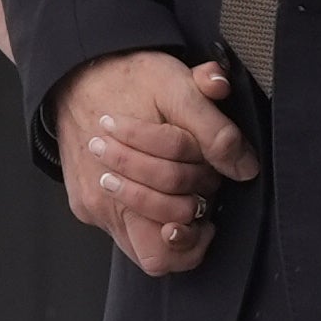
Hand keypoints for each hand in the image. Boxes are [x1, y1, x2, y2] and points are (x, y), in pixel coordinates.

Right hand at [51, 51, 257, 275]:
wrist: (77, 71)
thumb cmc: (128, 77)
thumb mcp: (178, 87)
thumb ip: (214, 128)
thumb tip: (244, 166)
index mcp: (130, 169)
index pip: (175, 225)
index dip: (202, 218)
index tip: (209, 195)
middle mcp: (105, 198)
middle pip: (158, 247)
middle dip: (187, 216)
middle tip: (197, 186)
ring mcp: (93, 207)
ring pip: (140, 249)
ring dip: (166, 224)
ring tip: (183, 198)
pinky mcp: (84, 206)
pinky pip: (122, 234)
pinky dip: (145, 218)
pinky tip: (158, 191)